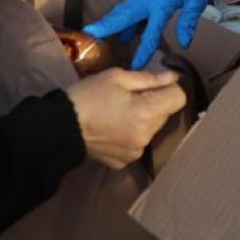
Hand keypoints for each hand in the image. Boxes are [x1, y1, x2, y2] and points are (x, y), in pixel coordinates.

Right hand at [65, 68, 185, 168]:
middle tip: (128, 97)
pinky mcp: (124, 162)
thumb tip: (173, 77)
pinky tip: (112, 128)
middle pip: (165, 114)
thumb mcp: (117, 77)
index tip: (152, 84)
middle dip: (154, 103)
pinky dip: (130, 134)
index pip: (179, 98)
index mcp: (146, 113)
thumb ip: (149, 78)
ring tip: (118, 113)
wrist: (60, 127)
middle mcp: (146, 137)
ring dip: (143, 119)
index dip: (168, 88)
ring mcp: (135, 153)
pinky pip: (137, 143)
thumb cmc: (88, 95)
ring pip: (152, 129)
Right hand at [84, 0, 222, 68]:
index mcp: (162, 2)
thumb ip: (188, 22)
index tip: (135, 65)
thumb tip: (184, 43)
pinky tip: (120, 28)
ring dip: (111, 21)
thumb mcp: (196, 0)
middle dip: (107, 26)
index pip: (151, 30)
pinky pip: (130, 7)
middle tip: (90, 35)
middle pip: (124, 15)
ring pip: (124, 10)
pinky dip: (121, 17)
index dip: (144, 49)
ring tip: (95, 33)